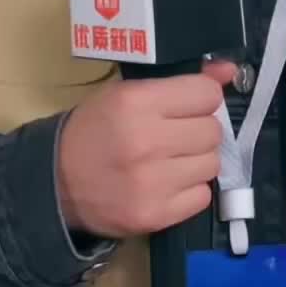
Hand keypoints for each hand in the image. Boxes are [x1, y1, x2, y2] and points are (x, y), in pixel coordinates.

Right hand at [57, 61, 235, 240]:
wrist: (56, 183)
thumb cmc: (93, 131)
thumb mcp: (126, 94)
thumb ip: (180, 82)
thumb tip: (229, 71)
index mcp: (136, 103)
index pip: (207, 94)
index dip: (200, 99)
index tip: (186, 106)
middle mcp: (147, 141)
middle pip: (212, 131)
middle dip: (198, 130)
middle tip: (174, 136)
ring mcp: (153, 182)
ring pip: (211, 164)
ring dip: (195, 161)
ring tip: (169, 161)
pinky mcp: (156, 214)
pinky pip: (202, 196)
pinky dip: (190, 190)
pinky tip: (166, 184)